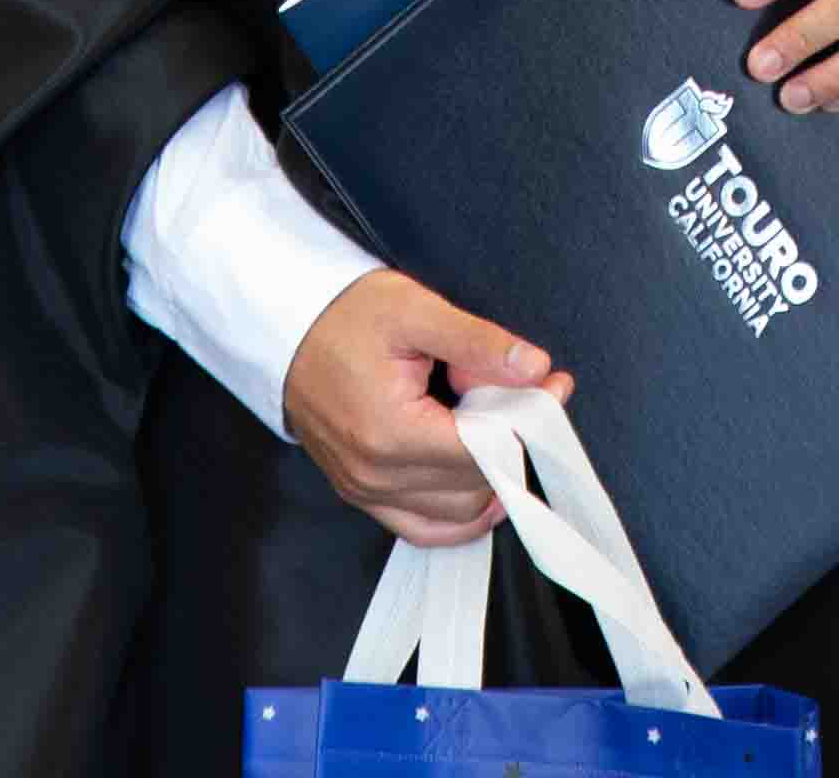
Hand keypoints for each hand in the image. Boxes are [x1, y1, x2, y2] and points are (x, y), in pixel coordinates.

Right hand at [280, 268, 555, 548]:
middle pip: (475, 486)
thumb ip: (477, 343)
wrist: (285, 327)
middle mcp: (376, 475)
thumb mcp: (414, 311)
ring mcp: (365, 492)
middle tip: (520, 394)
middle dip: (509, 442)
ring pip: (456, 516)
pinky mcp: (361, 494)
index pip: (484, 451)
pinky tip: (477, 481)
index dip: (527, 419)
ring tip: (490, 425)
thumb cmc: (345, 316)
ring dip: (488, 478)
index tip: (553, 386)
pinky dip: (457, 513)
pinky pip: (423, 528)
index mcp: (391, 433)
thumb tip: (535, 369)